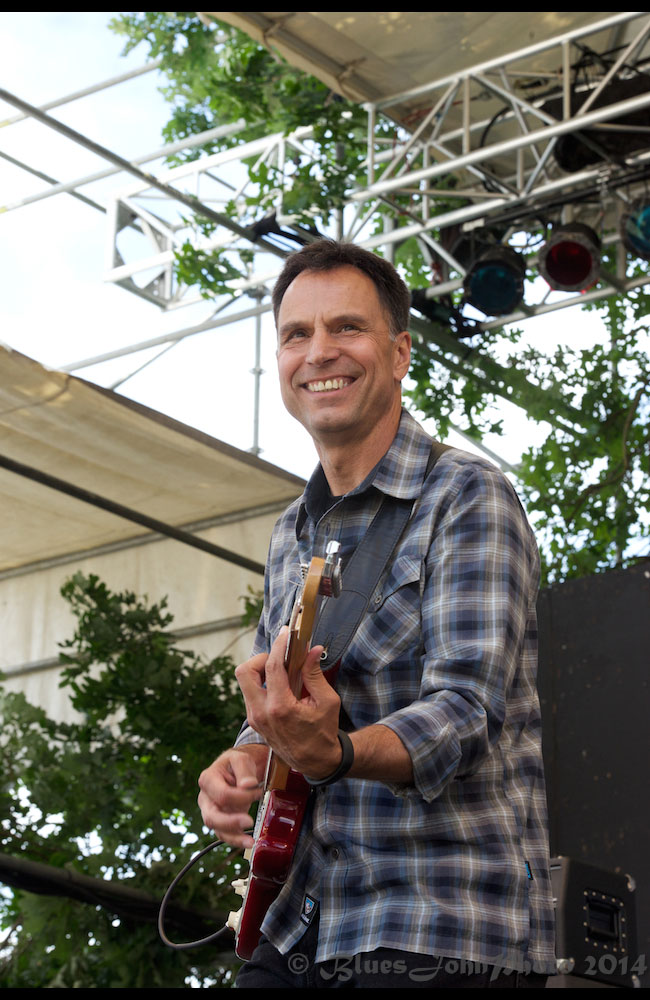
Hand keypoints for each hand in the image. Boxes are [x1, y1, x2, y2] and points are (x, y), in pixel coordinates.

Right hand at [197, 745, 266, 848]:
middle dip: (231, 822)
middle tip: (249, 822)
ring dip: (234, 837)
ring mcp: (211, 811)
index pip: (223, 794)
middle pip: (212, 817)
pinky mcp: (220, 820)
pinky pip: (225, 834)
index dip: (242, 796)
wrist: (237, 769)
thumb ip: (244, 770)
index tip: (258, 791)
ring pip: (217, 829)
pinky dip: (236, 839)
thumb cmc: (237, 763)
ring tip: (250, 841)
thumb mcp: (241, 758)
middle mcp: (206, 798)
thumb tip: (248, 785)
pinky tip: (248, 842)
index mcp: (208, 779)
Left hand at [236, 628, 341, 779]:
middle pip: (244, 672)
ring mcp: (255, 718)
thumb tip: (311, 650)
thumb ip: (315, 674)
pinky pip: (250, 694)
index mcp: (280, 707)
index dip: (279, 645)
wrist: (315, 761)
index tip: (286, 633)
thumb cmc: (323, 732)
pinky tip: (279, 683)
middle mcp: (261, 713)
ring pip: (244, 682)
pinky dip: (261, 683)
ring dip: (259, 670)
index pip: (272, 667)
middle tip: (278, 658)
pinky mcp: (254, 721)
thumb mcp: (327, 702)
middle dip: (259, 658)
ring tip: (281, 670)